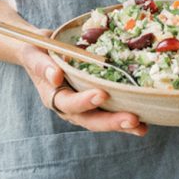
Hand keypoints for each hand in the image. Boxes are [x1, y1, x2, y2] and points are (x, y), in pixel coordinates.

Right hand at [19, 40, 147, 135]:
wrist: (42, 51)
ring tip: (142, 127)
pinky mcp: (94, 101)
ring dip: (122, 124)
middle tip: (132, 119)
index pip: (68, 103)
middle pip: (90, 119)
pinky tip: (144, 118)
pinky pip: (110, 110)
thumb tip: (55, 76)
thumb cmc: (37, 51)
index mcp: (53, 97)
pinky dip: (124, 113)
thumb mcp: (34, 54)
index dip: (84, 101)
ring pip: (103, 119)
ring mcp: (83, 106)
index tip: (101, 94)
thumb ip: (42, 65)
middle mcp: (69, 107)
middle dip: (111, 121)